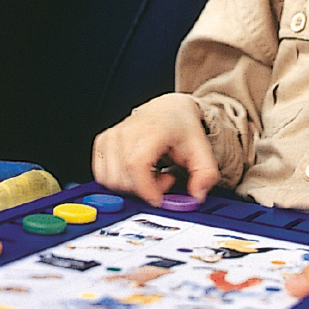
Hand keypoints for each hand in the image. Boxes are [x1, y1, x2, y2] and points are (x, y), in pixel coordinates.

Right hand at [92, 93, 219, 205]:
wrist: (169, 109)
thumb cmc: (182, 127)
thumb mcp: (202, 149)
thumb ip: (205, 174)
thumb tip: (197, 196)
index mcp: (150, 130)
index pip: (136, 165)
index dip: (146, 188)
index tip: (160, 199)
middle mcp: (125, 131)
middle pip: (123, 178)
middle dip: (145, 189)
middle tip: (164, 177)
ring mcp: (110, 137)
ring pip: (111, 180)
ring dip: (132, 187)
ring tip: (152, 174)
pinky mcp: (102, 143)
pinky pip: (102, 176)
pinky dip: (120, 181)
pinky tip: (138, 172)